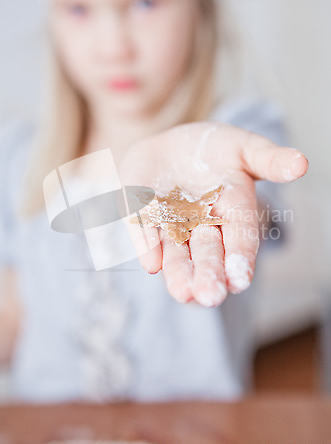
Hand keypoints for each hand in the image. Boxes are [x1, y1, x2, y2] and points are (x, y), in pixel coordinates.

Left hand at [119, 122, 307, 306]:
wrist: (171, 146)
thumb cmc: (214, 149)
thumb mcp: (244, 148)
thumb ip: (269, 159)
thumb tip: (301, 164)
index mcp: (232, 208)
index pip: (240, 234)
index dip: (240, 255)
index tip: (241, 278)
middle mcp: (202, 224)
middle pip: (207, 251)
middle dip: (209, 272)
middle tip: (210, 297)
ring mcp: (170, 223)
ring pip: (175, 251)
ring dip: (178, 271)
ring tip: (183, 293)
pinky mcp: (141, 215)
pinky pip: (143, 230)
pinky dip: (146, 245)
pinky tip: (151, 263)